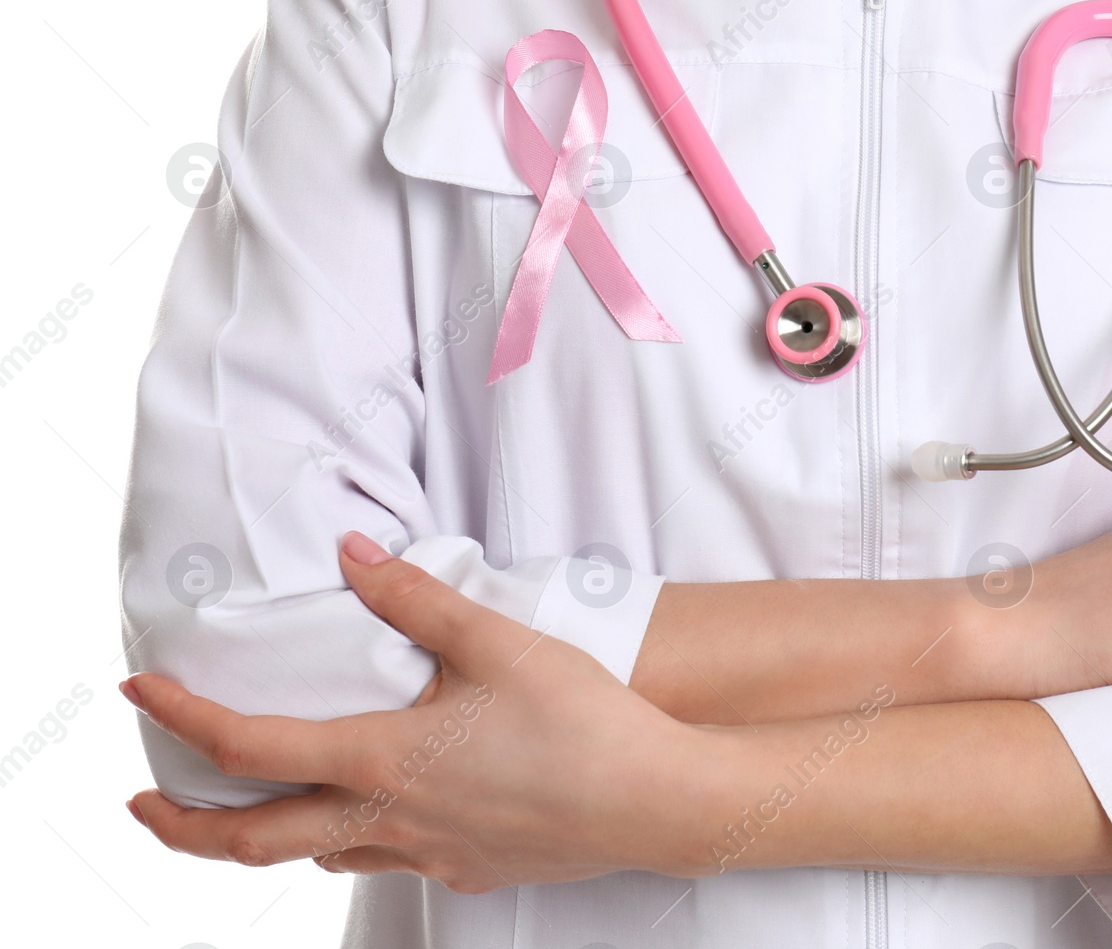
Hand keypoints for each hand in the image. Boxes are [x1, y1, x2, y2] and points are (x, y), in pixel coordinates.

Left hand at [122, 533, 713, 889]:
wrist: (656, 801)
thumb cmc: (580, 721)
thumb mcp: (496, 641)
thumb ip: (415, 599)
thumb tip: (352, 555)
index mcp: (384, 760)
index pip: (251, 747)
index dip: (185, 718)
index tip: (142, 692)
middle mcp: (391, 820)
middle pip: (252, 841)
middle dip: (182, 827)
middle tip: (143, 804)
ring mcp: (429, 856)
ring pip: (319, 857)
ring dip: (269, 836)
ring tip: (265, 801)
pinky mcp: (469, 870)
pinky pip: (387, 863)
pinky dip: (353, 840)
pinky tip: (386, 812)